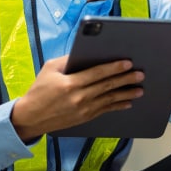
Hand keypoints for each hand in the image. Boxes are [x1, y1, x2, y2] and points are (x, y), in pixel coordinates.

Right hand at [10, 56, 143, 140]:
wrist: (31, 117)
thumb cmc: (39, 90)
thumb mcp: (49, 69)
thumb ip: (68, 60)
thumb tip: (86, 52)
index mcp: (70, 83)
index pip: (97, 73)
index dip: (114, 68)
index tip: (127, 63)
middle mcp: (78, 97)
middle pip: (107, 86)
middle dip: (125, 80)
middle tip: (140, 74)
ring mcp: (83, 109)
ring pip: (109, 100)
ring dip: (126, 94)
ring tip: (139, 89)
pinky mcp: (84, 118)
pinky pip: (105, 110)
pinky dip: (117, 106)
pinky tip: (127, 102)